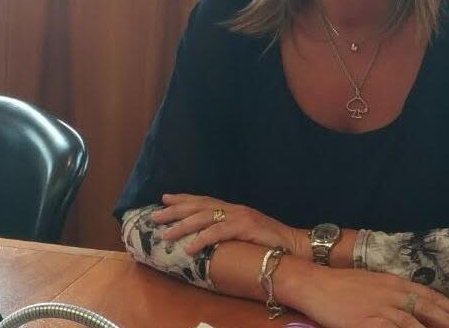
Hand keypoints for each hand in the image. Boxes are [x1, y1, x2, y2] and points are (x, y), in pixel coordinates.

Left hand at [151, 194, 306, 255]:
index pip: (204, 200)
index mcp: (233, 209)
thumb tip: (207, 236)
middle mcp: (234, 209)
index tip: (164, 199)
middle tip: (155, 215)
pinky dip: (203, 239)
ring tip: (165, 234)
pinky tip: (190, 247)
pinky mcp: (246, 228)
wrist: (294, 243)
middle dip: (175, 210)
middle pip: (199, 206)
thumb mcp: (245, 232)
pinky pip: (219, 233)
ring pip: (205, 218)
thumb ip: (228, 230)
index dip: (184, 199)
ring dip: (183, 226)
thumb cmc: (269, 241)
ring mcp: (240, 217)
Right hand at [297, 266, 448, 327]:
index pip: (429, 295)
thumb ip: (392, 293)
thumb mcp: (372, 283)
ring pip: (414, 324)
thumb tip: (409, 305)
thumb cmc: (341, 284)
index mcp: (394, 282)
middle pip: (428, 309)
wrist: (316, 283)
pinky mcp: (367, 323)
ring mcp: (380, 309)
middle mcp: (392, 294)